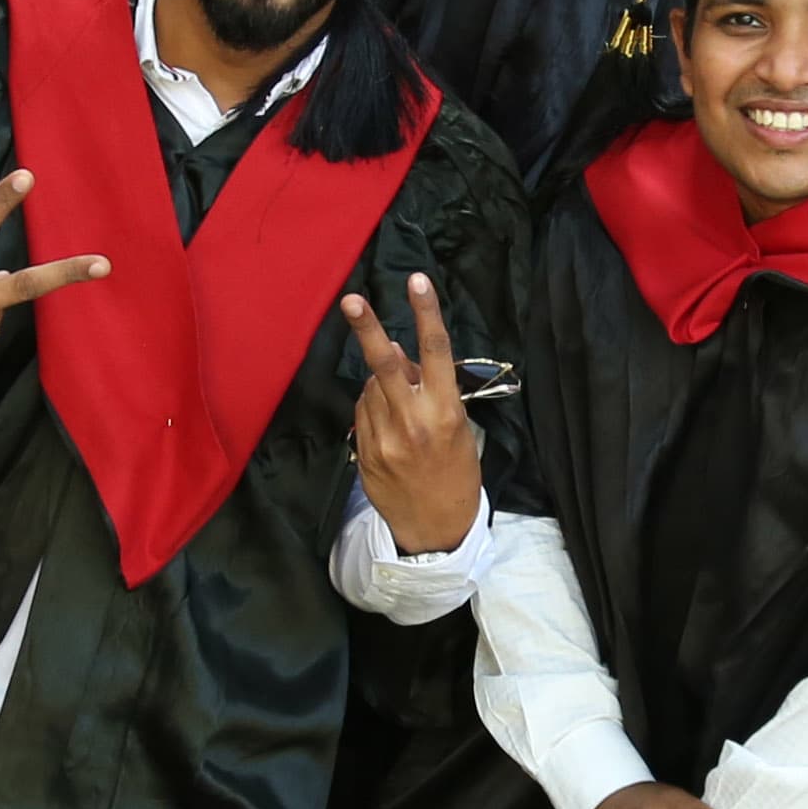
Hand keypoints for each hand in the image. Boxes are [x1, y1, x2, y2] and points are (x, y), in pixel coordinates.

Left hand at [343, 272, 482, 556]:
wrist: (436, 528)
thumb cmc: (456, 472)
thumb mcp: (457, 428)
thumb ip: (430, 391)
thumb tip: (398, 354)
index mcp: (445, 412)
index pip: (435, 352)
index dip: (426, 312)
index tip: (416, 280)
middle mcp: (413, 421)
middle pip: (385, 364)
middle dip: (367, 329)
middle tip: (350, 299)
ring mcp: (384, 439)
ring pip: (370, 387)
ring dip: (380, 381)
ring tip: (401, 404)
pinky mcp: (364, 453)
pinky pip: (361, 412)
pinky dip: (371, 406)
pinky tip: (387, 424)